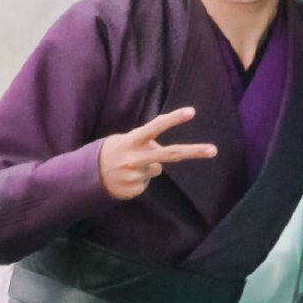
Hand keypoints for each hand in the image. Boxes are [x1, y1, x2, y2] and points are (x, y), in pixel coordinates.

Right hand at [99, 107, 216, 199]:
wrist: (88, 176)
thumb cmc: (112, 152)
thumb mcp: (124, 140)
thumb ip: (145, 142)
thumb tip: (163, 154)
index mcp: (131, 141)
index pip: (155, 127)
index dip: (173, 119)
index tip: (191, 112)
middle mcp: (134, 158)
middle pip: (169, 154)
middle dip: (193, 152)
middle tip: (214, 150)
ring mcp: (135, 175)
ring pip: (157, 169)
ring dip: (147, 167)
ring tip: (129, 167)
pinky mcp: (135, 190)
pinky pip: (147, 182)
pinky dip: (140, 179)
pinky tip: (126, 177)